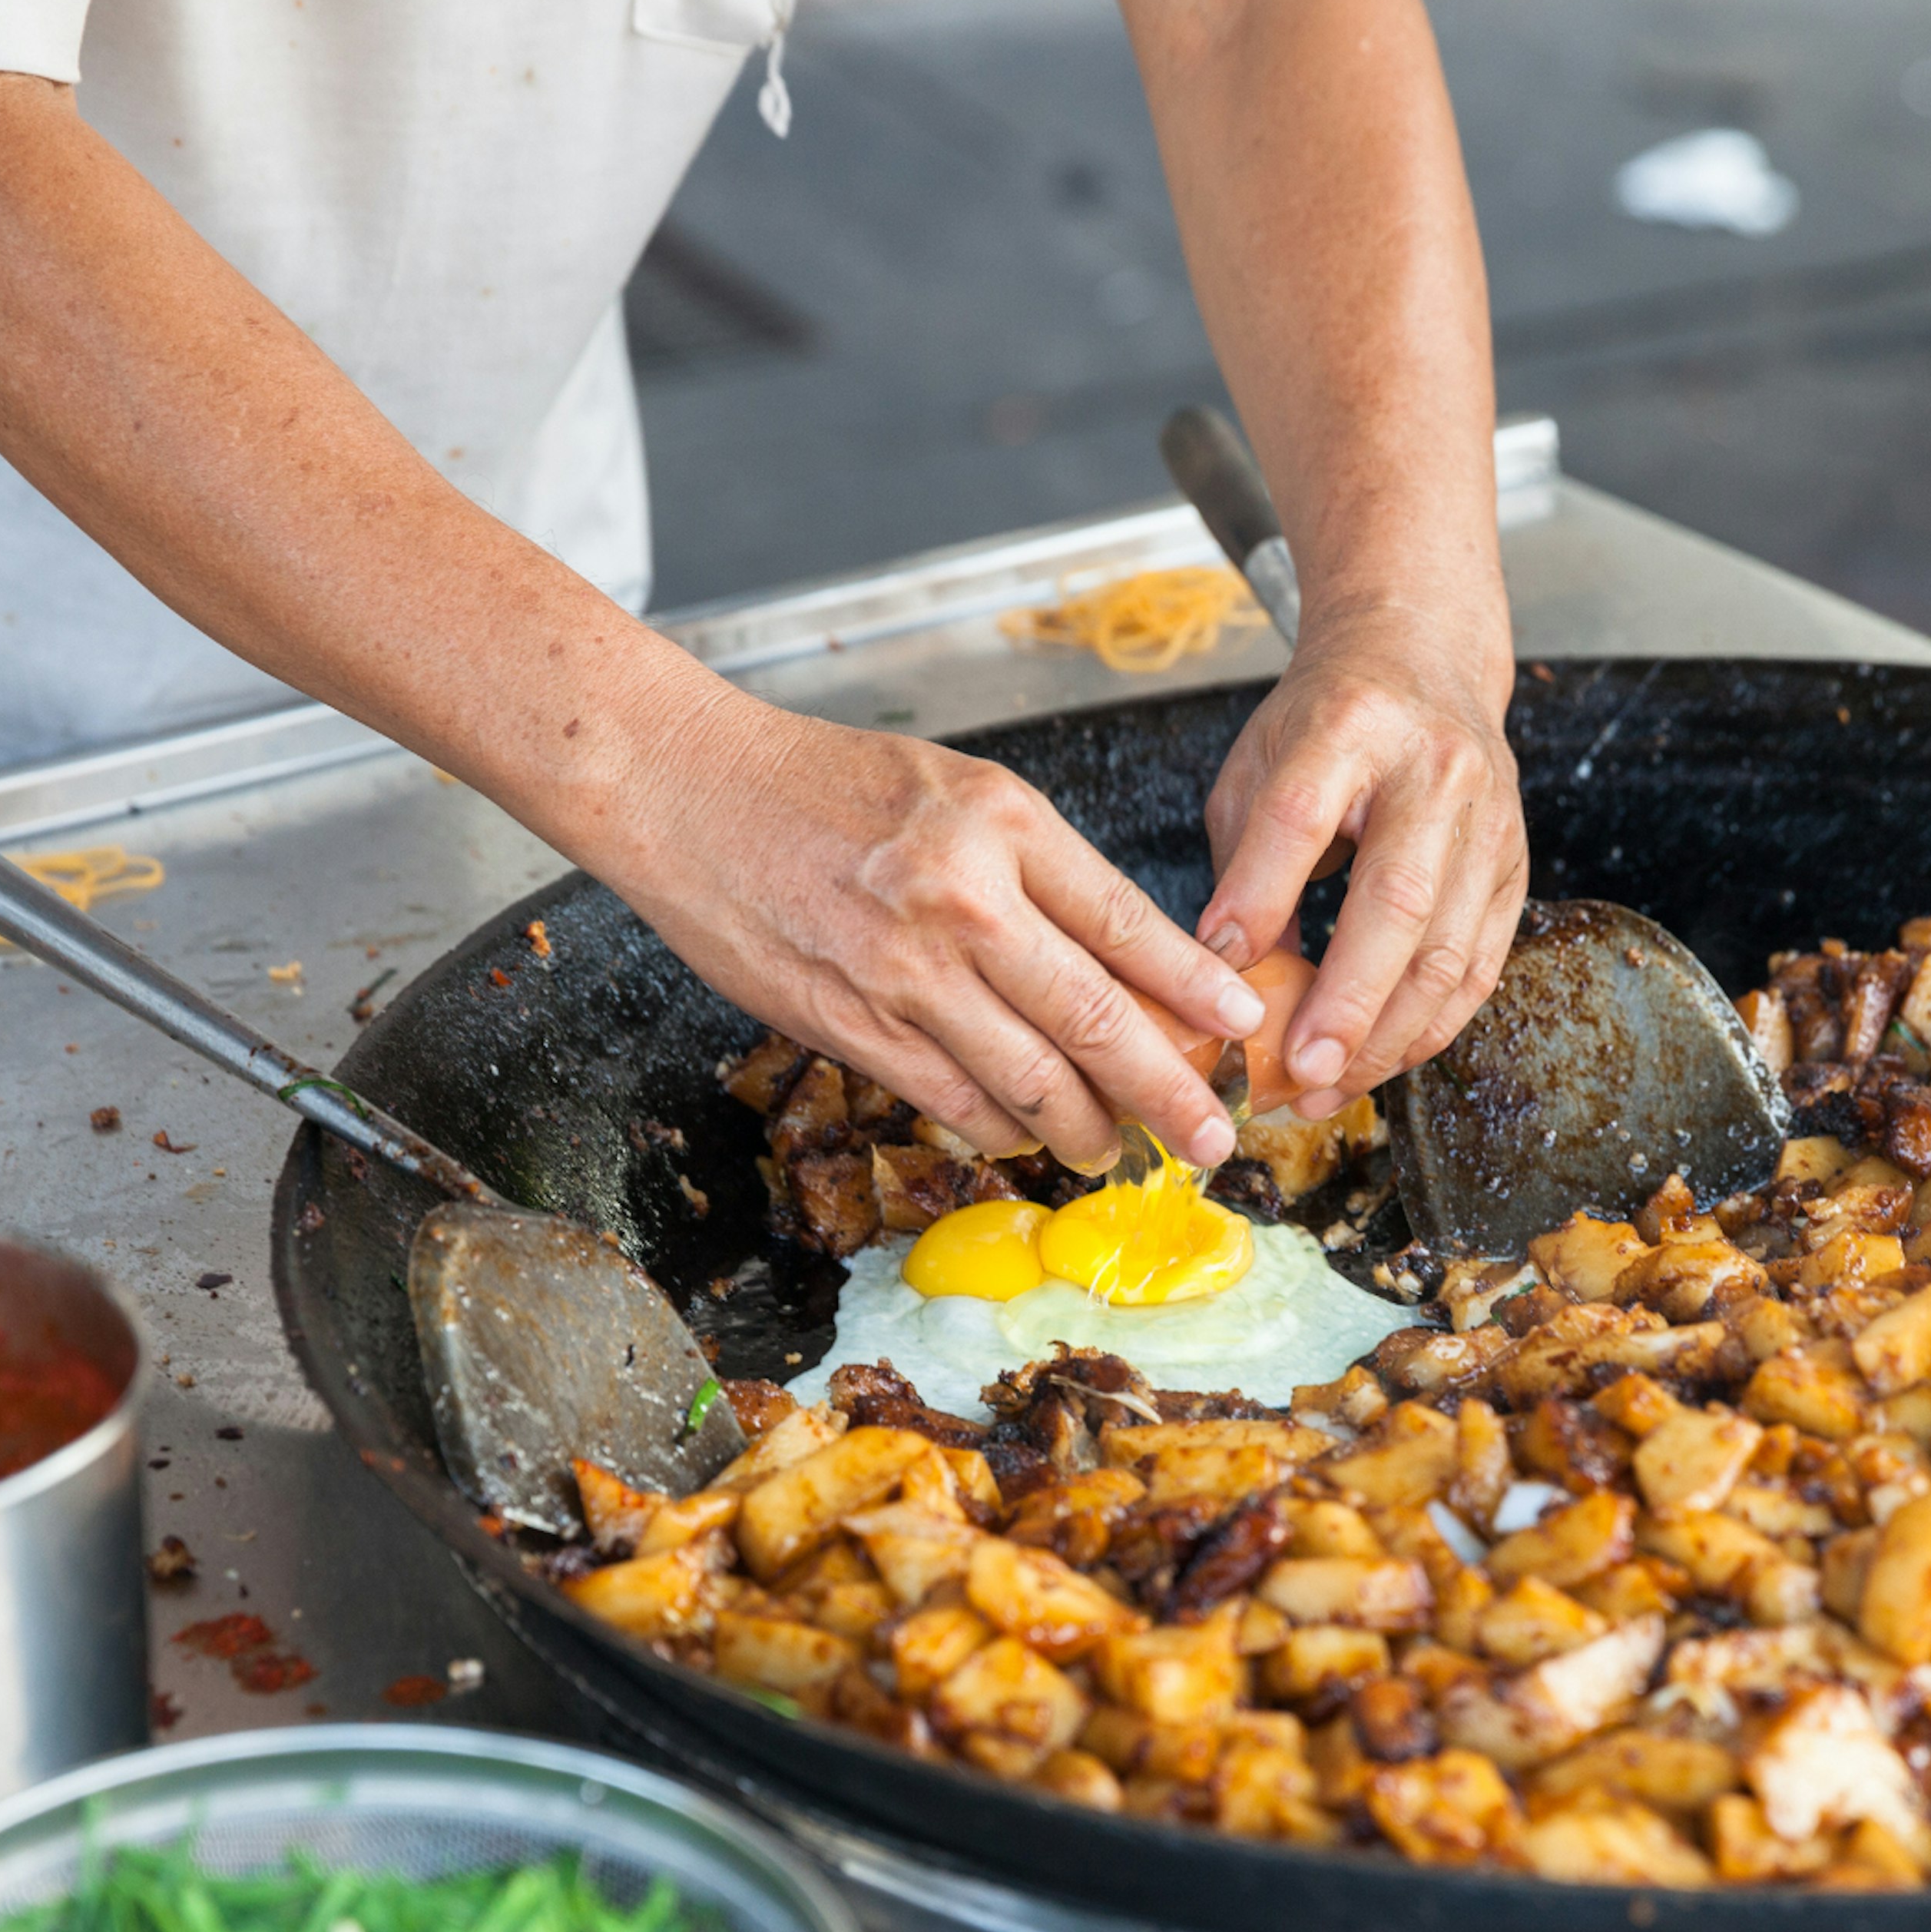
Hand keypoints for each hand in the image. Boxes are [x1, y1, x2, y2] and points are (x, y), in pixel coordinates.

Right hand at [601, 697, 1264, 1175]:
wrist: (688, 789)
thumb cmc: (822, 783)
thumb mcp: (956, 788)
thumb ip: (1036, 867)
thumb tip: (1123, 962)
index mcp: (1003, 822)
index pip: (1126, 922)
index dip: (1195, 988)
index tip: (1242, 1026)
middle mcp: (963, 897)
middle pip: (1096, 1017)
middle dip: (1168, 1091)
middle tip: (1212, 1138)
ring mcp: (904, 969)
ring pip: (1029, 1077)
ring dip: (1086, 1128)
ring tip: (1119, 1148)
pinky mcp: (850, 1022)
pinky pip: (951, 1099)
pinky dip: (1000, 1128)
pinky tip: (1026, 1135)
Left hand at [1195, 615, 1524, 1118]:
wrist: (1424, 662)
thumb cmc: (1326, 724)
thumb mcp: (1260, 766)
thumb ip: (1243, 863)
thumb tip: (1223, 977)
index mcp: (1350, 725)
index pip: (1301, 814)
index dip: (1259, 896)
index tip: (1216, 971)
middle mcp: (1434, 770)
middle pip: (1396, 897)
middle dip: (1346, 998)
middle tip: (1298, 1070)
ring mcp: (1487, 822)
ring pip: (1448, 949)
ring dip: (1386, 1037)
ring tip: (1325, 1090)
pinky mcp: (1513, 869)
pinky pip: (1478, 969)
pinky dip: (1429, 1029)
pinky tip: (1378, 1065)